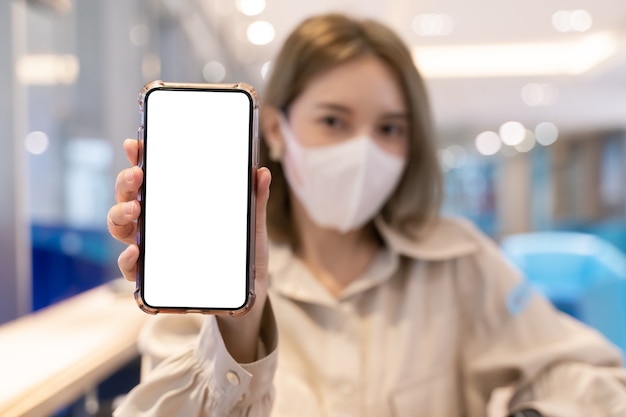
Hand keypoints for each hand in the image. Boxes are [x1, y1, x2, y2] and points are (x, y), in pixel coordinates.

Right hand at [106, 138, 271, 297]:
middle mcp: (157, 225)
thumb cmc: (243, 255)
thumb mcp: (251, 226)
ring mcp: (153, 250)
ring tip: (135, 209)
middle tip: (137, 176)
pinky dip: (127, 260)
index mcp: (175, 205)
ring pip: (121, 228)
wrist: (247, 296)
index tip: (136, 145)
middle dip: (125, 183)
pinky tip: (135, 252)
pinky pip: (131, 269)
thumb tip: (263, 173)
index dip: (138, 159)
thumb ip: (255, 200)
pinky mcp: (155, 279)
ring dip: (120, 215)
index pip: (150, 178)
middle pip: (128, 198)